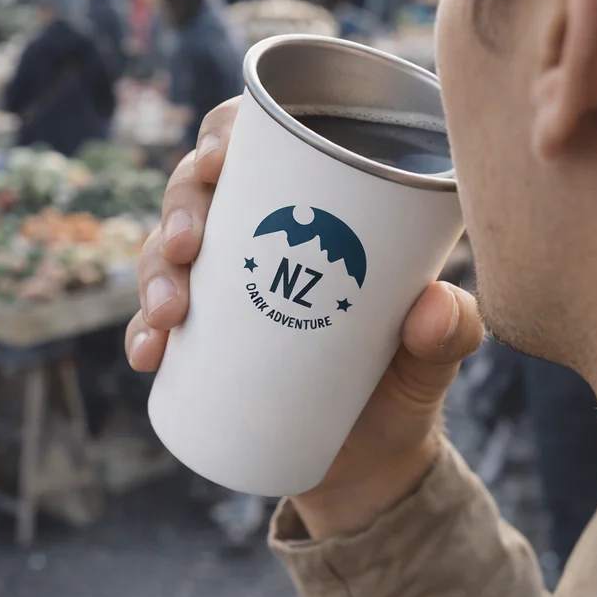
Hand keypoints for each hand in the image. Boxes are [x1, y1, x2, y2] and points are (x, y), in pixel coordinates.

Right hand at [126, 99, 483, 539]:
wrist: (370, 461)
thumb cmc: (404, 384)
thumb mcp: (438, 354)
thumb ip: (452, 328)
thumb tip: (432, 305)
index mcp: (307, 213)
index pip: (258, 148)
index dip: (226, 134)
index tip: (222, 158)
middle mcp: (253, 242)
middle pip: (196, 194)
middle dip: (180, 210)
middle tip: (189, 246)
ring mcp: (220, 293)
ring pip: (163, 254)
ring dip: (154, 273)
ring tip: (172, 312)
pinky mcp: (198, 346)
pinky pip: (155, 327)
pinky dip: (143, 335)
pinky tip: (148, 354)